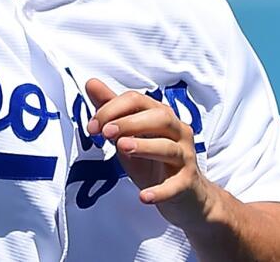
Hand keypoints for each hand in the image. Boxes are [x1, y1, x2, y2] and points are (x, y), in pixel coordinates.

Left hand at [84, 78, 217, 229]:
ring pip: (169, 147)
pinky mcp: (188, 183)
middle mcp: (178, 132)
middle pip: (160, 118)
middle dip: (130, 122)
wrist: (185, 196)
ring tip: (121, 148)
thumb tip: (91, 83)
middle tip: (105, 133)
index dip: (112, 109)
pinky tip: (144, 196)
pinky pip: (176, 185)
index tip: (92, 126)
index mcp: (161, 116)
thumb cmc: (153, 161)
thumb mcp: (128, 134)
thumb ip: (111, 110)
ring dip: (144, 146)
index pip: (138, 100)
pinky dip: (161, 190)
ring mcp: (185, 157)